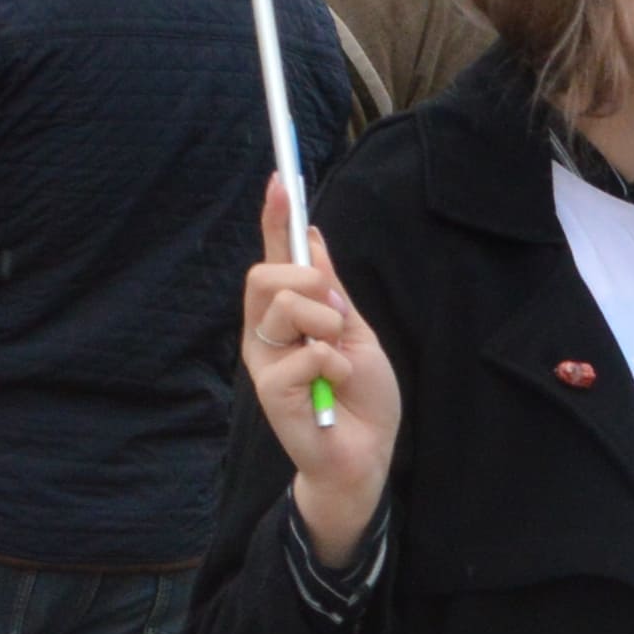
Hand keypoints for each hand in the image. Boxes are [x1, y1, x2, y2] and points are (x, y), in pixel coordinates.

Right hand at [237, 182, 398, 556]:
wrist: (368, 455)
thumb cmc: (361, 397)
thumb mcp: (356, 331)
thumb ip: (331, 290)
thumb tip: (313, 237)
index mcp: (288, 316)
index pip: (275, 258)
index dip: (276, 219)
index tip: (280, 179)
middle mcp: (267, 334)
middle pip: (265, 274)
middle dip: (309, 284)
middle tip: (336, 316)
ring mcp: (265, 361)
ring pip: (282, 305)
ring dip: (326, 324)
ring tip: (338, 358)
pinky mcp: (271, 390)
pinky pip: (304, 352)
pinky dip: (335, 365)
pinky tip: (336, 388)